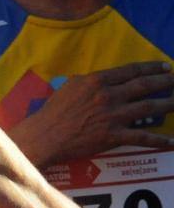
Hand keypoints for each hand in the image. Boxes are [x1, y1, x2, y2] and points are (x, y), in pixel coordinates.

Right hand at [14, 61, 173, 166]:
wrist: (47, 135)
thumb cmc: (54, 111)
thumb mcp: (70, 87)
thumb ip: (90, 82)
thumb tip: (104, 81)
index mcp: (96, 81)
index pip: (130, 71)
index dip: (151, 68)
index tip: (165, 67)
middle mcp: (108, 96)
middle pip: (144, 86)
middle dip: (165, 82)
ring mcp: (112, 116)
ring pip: (148, 108)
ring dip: (168, 104)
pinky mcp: (113, 136)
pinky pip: (141, 137)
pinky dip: (158, 140)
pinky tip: (171, 141)